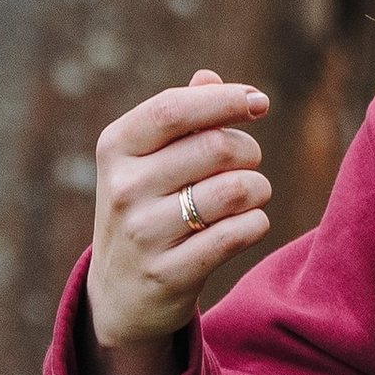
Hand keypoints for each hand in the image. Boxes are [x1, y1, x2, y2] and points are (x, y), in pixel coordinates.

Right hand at [83, 70, 273, 374]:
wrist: (120, 296)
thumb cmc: (145, 211)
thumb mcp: (146, 162)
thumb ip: (179, 119)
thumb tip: (212, 78)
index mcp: (116, 148)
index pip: (174, 108)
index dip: (224, 99)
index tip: (258, 102)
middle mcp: (124, 188)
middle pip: (215, 147)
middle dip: (248, 151)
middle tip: (248, 163)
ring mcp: (144, 233)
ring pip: (234, 190)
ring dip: (258, 188)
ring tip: (251, 195)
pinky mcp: (170, 273)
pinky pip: (237, 234)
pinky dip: (256, 224)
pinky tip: (249, 224)